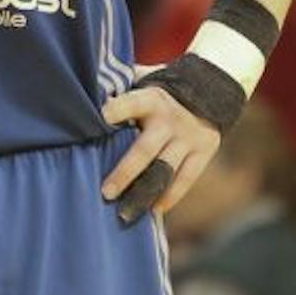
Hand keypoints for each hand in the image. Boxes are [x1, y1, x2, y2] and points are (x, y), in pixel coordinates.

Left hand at [101, 79, 223, 223]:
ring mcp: (189, 138)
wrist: (210, 90)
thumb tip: (86, 95)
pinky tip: (153, 211)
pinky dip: (169, 197)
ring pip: (164, 171)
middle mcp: (170, 120)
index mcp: (151, 98)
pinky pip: (186, 180)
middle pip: (145, 150)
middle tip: (106, 193)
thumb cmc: (159, 89)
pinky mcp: (203, 152)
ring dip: (144, 194)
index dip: (116, 110)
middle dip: (124, 173)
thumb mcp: (142, 80)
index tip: (99, 119)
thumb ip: (118, 88)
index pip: (131, 104)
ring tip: (125, 214)